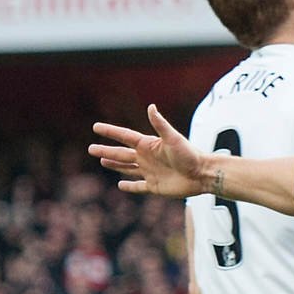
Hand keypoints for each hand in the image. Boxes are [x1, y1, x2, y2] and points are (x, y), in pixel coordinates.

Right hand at [89, 104, 206, 197]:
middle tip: (90, 149)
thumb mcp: (173, 138)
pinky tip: (120, 185)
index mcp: (148, 145)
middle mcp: (147, 158)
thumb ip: (160, 124)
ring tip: (102, 161)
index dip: (110, 131)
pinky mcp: (155, 187)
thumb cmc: (190, 154)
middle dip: (106, 151)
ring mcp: (150, 172)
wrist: (203, 174)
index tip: (95, 127)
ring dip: (115, 165)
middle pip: (121, 154)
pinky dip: (129, 186)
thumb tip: (151, 106)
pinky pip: (139, 186)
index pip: (124, 136)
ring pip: (127, 168)